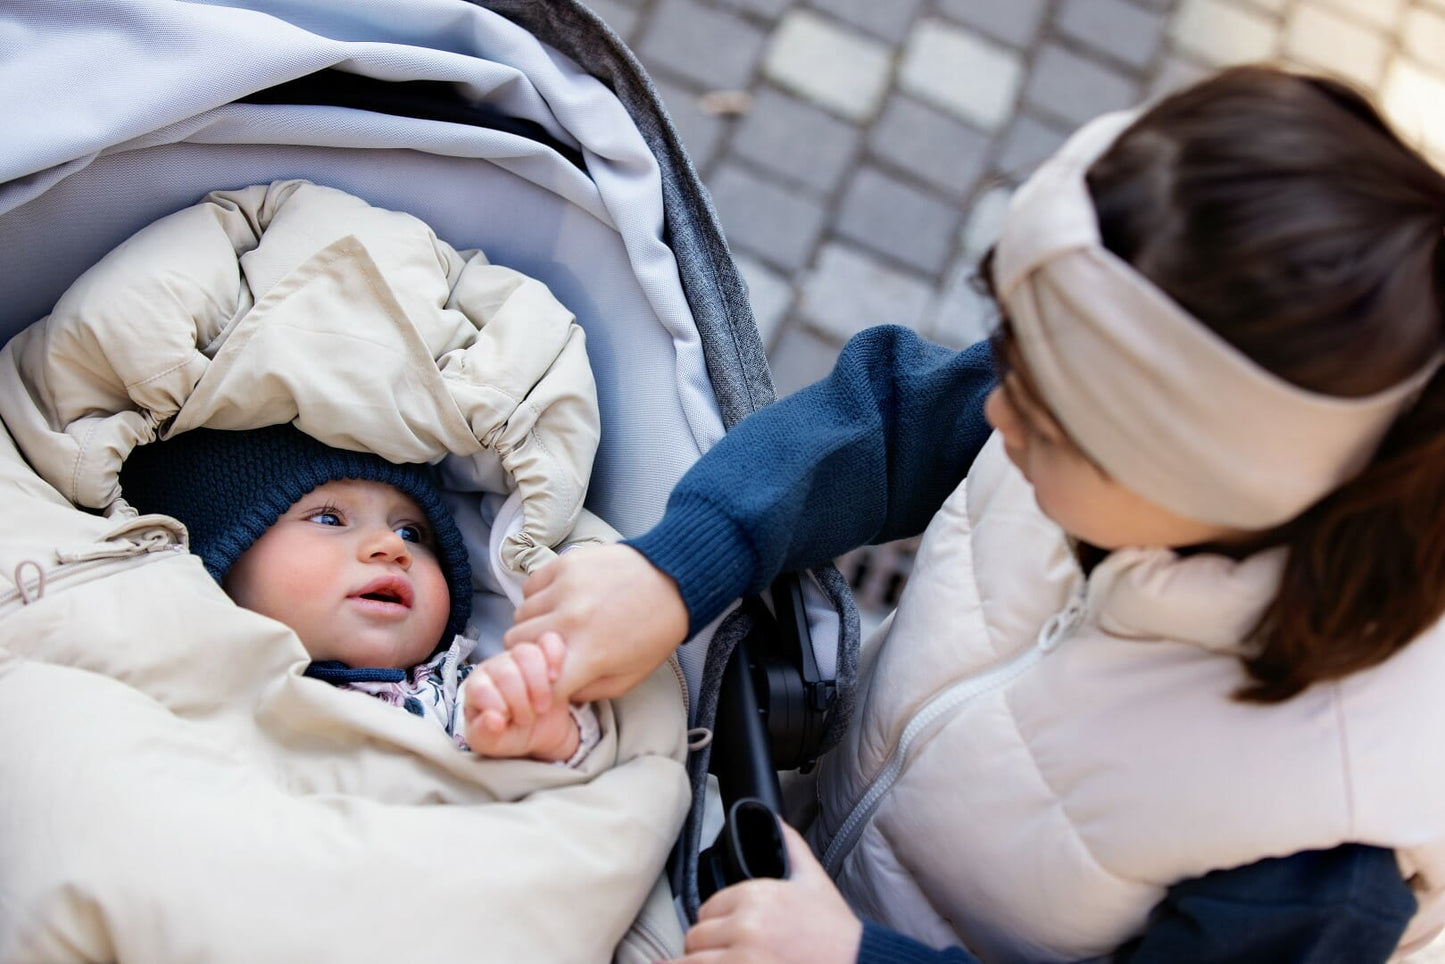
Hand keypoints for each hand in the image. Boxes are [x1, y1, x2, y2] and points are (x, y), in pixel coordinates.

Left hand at [462, 641, 578, 761]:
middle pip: (505, 672)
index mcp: (476, 686)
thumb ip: (484, 733)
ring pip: (526, 654)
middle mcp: (495, 666)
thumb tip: (493, 719)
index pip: (480, 688)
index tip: (507, 722)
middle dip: (520, 701)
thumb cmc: (508, 735)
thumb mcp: (490, 743)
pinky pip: (550, 640)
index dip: (498, 707)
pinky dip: (555, 657)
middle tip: (526, 719)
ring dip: (538, 684)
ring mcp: (519, 656)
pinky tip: (555, 678)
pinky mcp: (544, 652)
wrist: (539, 731)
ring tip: (542, 706)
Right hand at [504, 544, 688, 702]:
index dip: (537, 687)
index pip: (536, 682)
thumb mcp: (627, 678)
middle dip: (529, 653)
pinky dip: (538, 597)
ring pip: (519, 615)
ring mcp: (566, 588)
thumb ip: (587, 692)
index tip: (545, 683)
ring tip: (560, 622)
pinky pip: (529, 587)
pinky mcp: (565, 564)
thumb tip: (555, 693)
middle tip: (551, 650)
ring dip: (534, 623)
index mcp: (589, 654)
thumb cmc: (653, 632)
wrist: (674, 580)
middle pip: (516, 645)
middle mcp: (572, 620)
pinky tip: (560, 601)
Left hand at [671, 822, 861, 963]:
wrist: (856, 963)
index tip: (727, 934)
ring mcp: (743, 957)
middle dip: (708, 946)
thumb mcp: (813, 879)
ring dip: (702, 963)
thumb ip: (789, 845)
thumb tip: (773, 819)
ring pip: (693, 961)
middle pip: (696, 937)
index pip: (707, 910)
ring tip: (724, 961)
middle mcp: (746, 925)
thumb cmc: (835, 931)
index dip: (715, 924)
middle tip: (726, 953)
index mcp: (757, 895)